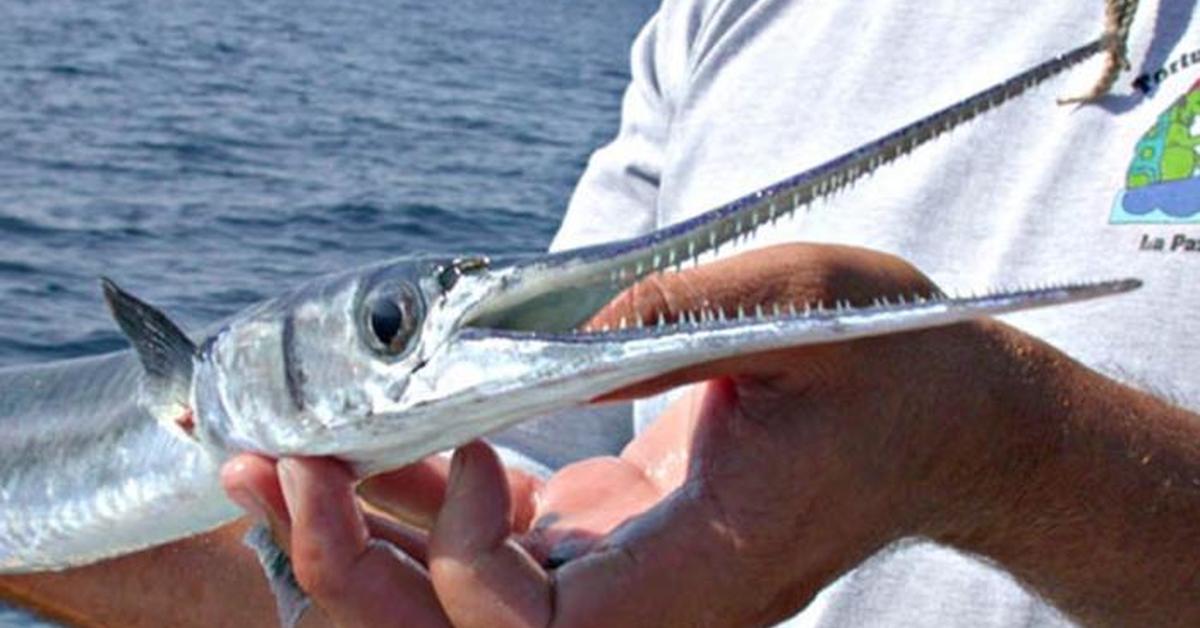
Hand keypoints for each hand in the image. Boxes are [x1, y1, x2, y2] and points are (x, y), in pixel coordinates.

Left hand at [222, 243, 1049, 626]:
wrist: (939, 419)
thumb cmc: (890, 369)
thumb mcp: (798, 314)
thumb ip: (675, 319)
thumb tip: (532, 323)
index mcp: (705, 576)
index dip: (462, 568)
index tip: (465, 450)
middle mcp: (652, 607)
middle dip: (351, 571)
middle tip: (279, 468)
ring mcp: (623, 584)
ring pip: (459, 608)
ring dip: (356, 540)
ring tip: (274, 463)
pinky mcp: (608, 544)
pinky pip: (488, 550)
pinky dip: (416, 507)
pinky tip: (362, 449)